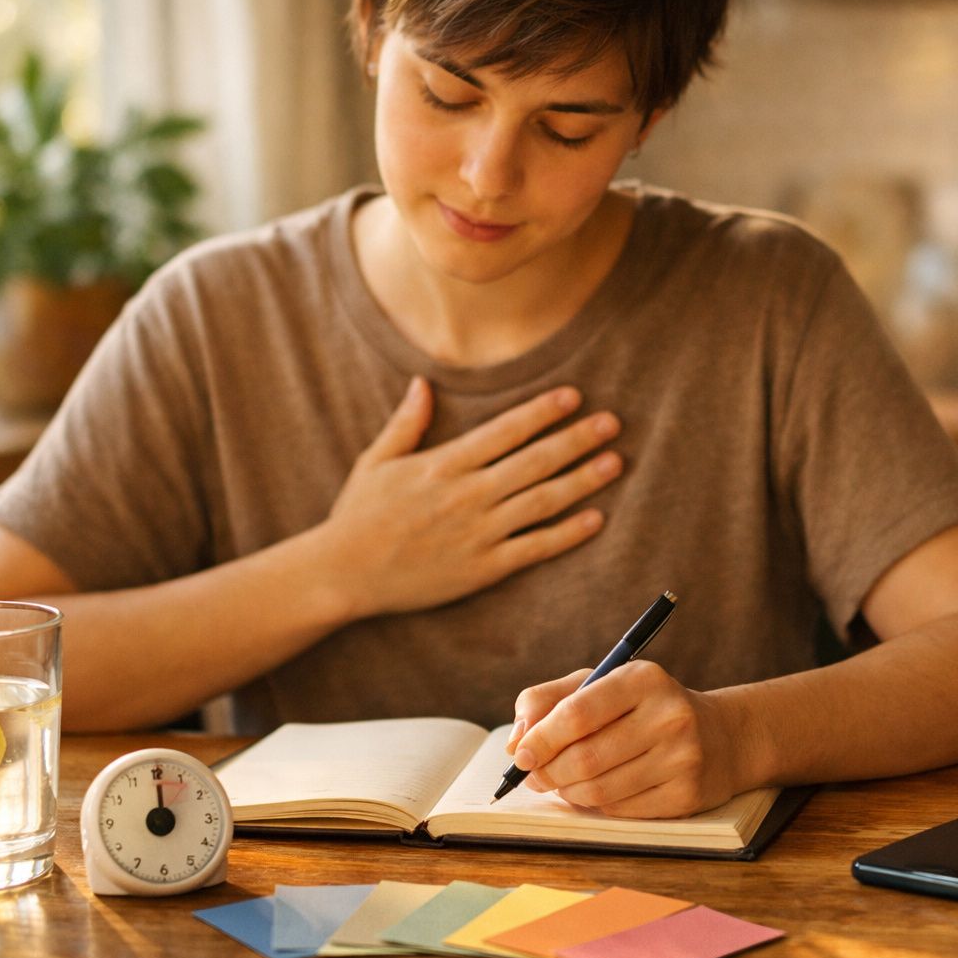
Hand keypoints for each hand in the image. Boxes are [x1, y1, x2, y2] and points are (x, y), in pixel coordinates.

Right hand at [323, 377, 621, 617]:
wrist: (342, 574)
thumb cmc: (357, 517)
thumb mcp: (376, 462)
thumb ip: (406, 422)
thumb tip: (423, 383)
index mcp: (443, 464)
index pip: (505, 430)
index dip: (543, 412)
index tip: (573, 396)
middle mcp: (467, 494)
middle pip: (534, 460)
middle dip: (577, 439)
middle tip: (612, 422)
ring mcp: (478, 532)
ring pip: (542, 501)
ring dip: (583, 480)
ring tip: (615, 462)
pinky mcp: (482, 568)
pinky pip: (534, 548)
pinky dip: (567, 533)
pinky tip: (595, 518)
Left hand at [506, 661, 746, 818]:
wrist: (720, 736)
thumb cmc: (644, 707)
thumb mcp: (601, 685)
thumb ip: (548, 701)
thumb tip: (517, 742)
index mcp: (643, 679)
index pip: (578, 713)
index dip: (542, 738)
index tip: (522, 755)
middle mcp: (669, 716)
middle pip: (586, 757)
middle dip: (549, 772)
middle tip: (535, 777)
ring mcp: (683, 758)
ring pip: (600, 790)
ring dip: (569, 792)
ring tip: (562, 784)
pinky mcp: (688, 794)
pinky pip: (622, 810)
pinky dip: (597, 805)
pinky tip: (597, 792)